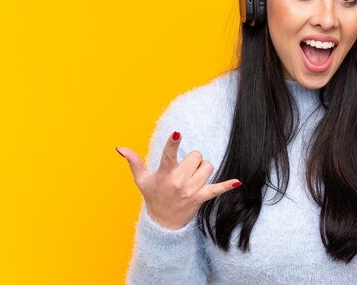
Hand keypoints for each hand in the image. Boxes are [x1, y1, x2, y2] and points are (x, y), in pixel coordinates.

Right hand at [117, 131, 240, 229]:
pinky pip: (217, 189)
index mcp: (164, 174)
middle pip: (196, 156)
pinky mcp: (202, 197)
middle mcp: (179, 182)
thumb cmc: (153, 196)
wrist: (163, 223)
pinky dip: (227, 186)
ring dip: (202, 169)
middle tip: (183, 170)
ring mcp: (191, 190)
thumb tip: (119, 147)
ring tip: (192, 178)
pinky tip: (237, 182)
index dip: (172, 144)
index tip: (177, 134)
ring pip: (207, 166)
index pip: (168, 156)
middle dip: (192, 160)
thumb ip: (133, 161)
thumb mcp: (142, 179)